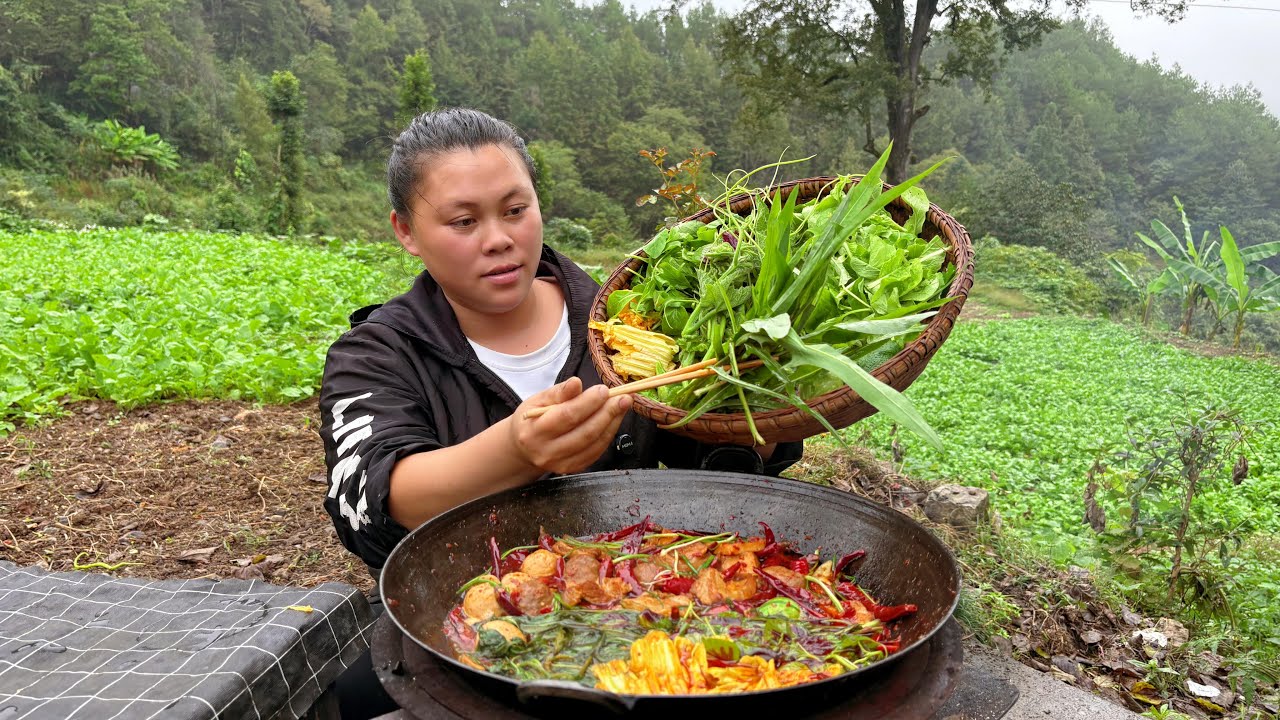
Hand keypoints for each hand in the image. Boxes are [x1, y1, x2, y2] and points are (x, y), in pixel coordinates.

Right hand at [510, 378, 631, 474]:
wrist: (523, 449)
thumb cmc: (532, 420)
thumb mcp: (538, 400)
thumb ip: (559, 392)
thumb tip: (577, 382)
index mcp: (535, 431)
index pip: (567, 416)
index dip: (588, 403)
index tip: (603, 390)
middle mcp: (547, 452)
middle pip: (585, 433)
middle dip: (607, 413)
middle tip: (623, 398)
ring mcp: (561, 464)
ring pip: (594, 443)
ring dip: (612, 423)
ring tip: (623, 406)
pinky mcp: (572, 469)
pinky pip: (596, 452)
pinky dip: (609, 434)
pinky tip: (614, 420)